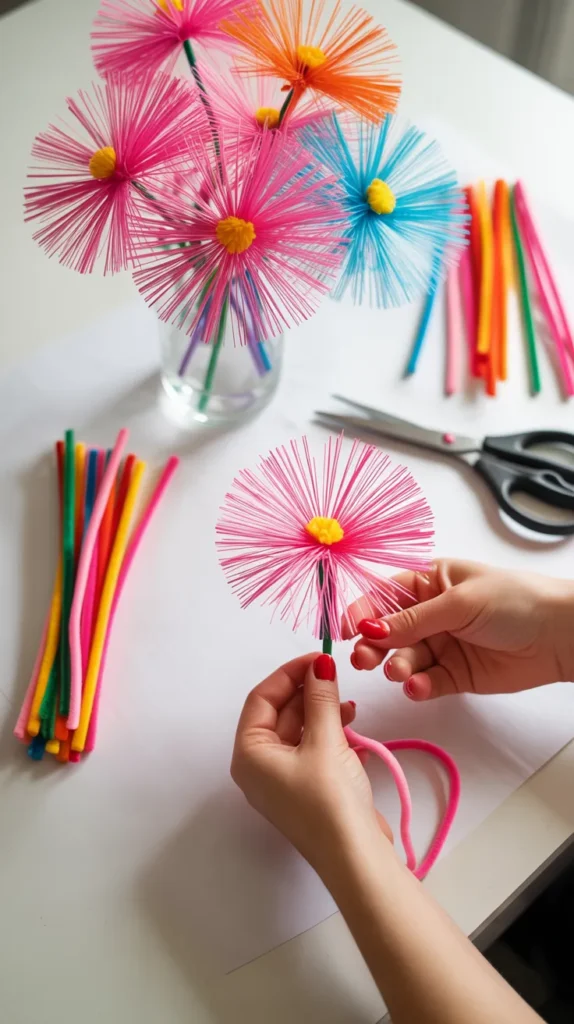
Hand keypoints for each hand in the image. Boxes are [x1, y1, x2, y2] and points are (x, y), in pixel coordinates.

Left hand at [231, 652, 391, 873]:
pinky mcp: (306, 788)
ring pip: (298, 729)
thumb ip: (321, 698)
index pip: (262, 698)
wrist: (355, 859)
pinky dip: (329, 733)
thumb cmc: (331, 800)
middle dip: (307, 691)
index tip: (320, 657)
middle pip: (279, 713)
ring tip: (348, 704)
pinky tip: (351, 725)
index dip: (290, 673)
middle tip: (336, 674)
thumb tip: (320, 663)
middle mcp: (259, 766)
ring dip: (321, 711)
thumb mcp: (326, 742)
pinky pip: (311, 748)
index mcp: (250, 754)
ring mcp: (282, 779)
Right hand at [346, 559, 573, 699]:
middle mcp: (431, 613)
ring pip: (404, 659)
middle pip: (388, 631)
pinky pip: (426, 682)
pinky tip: (418, 687)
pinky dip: (418, 686)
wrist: (560, 636)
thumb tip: (370, 628)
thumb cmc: (515, 600)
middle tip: (365, 659)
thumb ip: (413, 620)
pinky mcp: (455, 675)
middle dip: (373, 645)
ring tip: (403, 673)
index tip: (346, 630)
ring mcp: (442, 645)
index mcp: (430, 581)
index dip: (364, 611)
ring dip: (398, 667)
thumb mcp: (459, 603)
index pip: (384, 595)